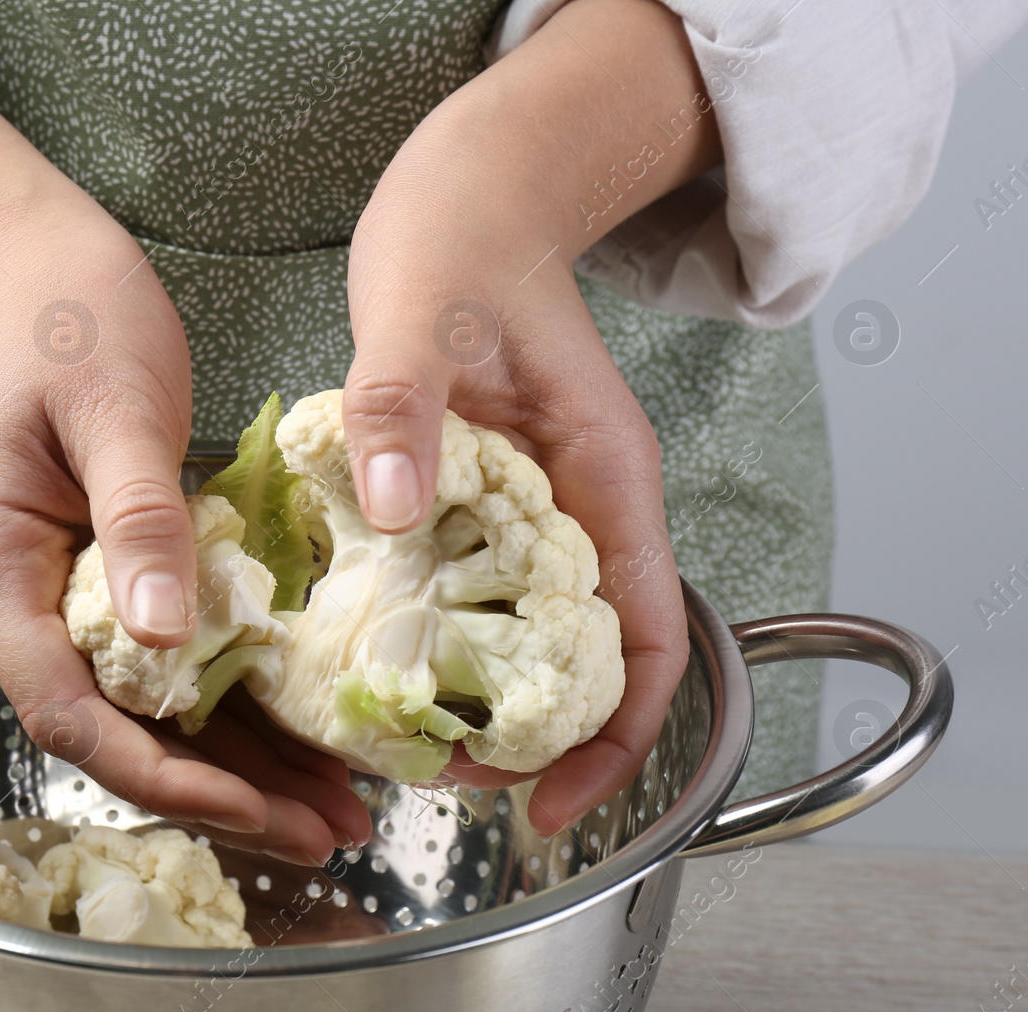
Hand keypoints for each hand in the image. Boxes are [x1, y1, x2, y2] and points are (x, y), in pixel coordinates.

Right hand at [0, 43, 368, 863]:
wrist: (39, 268)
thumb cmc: (71, 319)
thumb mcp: (114, 409)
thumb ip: (138, 521)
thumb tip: (165, 638)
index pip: (68, 710)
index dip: (163, 773)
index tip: (254, 808)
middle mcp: (16, 601)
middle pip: (114, 731)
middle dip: (218, 793)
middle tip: (327, 831)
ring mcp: (59, 597)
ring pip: (147, 713)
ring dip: (238, 766)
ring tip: (336, 808)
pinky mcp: (103, 582)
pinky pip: (169, 666)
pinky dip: (236, 708)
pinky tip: (304, 738)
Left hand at [340, 0, 715, 835]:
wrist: (472, 190)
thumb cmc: (462, 239)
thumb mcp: (418, 315)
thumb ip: (403, 407)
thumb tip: (397, 507)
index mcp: (604, 479)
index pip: (644, 644)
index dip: (611, 741)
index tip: (549, 804)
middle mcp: (585, 507)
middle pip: (588, 663)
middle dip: (531, 738)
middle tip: (442, 776)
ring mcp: (540, 504)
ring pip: (534, 637)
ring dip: (484, 697)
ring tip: (406, 738)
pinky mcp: (491, 495)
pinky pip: (481, 592)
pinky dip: (446, 639)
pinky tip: (383, 655)